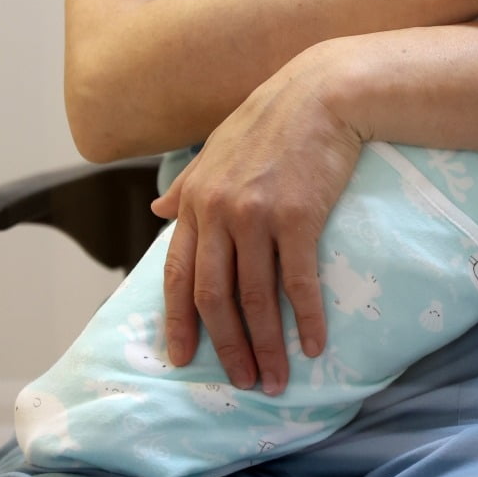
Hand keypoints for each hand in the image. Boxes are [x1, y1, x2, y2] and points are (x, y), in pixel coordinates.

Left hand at [151, 53, 362, 394]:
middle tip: (241, 383)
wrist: (320, 93)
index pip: (176, 274)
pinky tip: (314, 345)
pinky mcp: (298, 217)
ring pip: (255, 298)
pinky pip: (299, 282)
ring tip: (276, 380)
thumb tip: (156, 211)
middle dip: (225, 347)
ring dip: (265, 346)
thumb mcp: (215, 150)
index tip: (182, 359)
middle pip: (214, 297)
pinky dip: (306, 319)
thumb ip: (185, 186)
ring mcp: (257, 217)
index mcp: (196, 201)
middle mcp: (220, 213)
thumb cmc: (270, 120)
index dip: (177, 321)